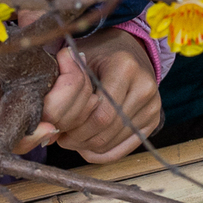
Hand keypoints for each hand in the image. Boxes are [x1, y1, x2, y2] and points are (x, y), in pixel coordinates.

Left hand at [40, 30, 162, 161]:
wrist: (129, 50)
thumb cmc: (98, 55)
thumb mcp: (78, 59)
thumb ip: (63, 86)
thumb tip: (48, 129)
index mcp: (125, 67)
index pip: (101, 114)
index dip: (76, 128)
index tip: (59, 128)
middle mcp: (145, 86)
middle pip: (107, 130)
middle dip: (79, 140)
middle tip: (63, 138)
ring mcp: (153, 104)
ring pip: (113, 141)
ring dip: (89, 147)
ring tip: (74, 139)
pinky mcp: (154, 118)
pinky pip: (126, 148)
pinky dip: (103, 153)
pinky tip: (89, 147)